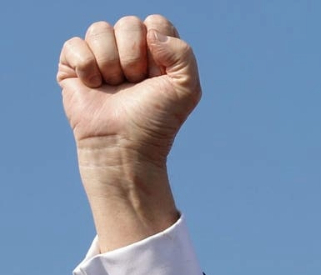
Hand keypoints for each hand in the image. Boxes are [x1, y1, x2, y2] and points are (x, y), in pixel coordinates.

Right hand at [57, 15, 200, 250]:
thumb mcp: (186, 88)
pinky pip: (74, 44)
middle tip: (135, 83)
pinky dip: (86, 67)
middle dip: (133, 56)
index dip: (156, 47)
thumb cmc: (156, 120)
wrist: (124, 145)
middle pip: (128, 23)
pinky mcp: (74, 65)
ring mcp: (101, 56)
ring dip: (110, 62)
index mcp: (157, 51)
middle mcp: (129, 49)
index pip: (155, 22)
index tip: (157, 75)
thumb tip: (150, 32)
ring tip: (115, 86)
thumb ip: (183, 53)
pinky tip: (94, 86)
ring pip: (99, 29)